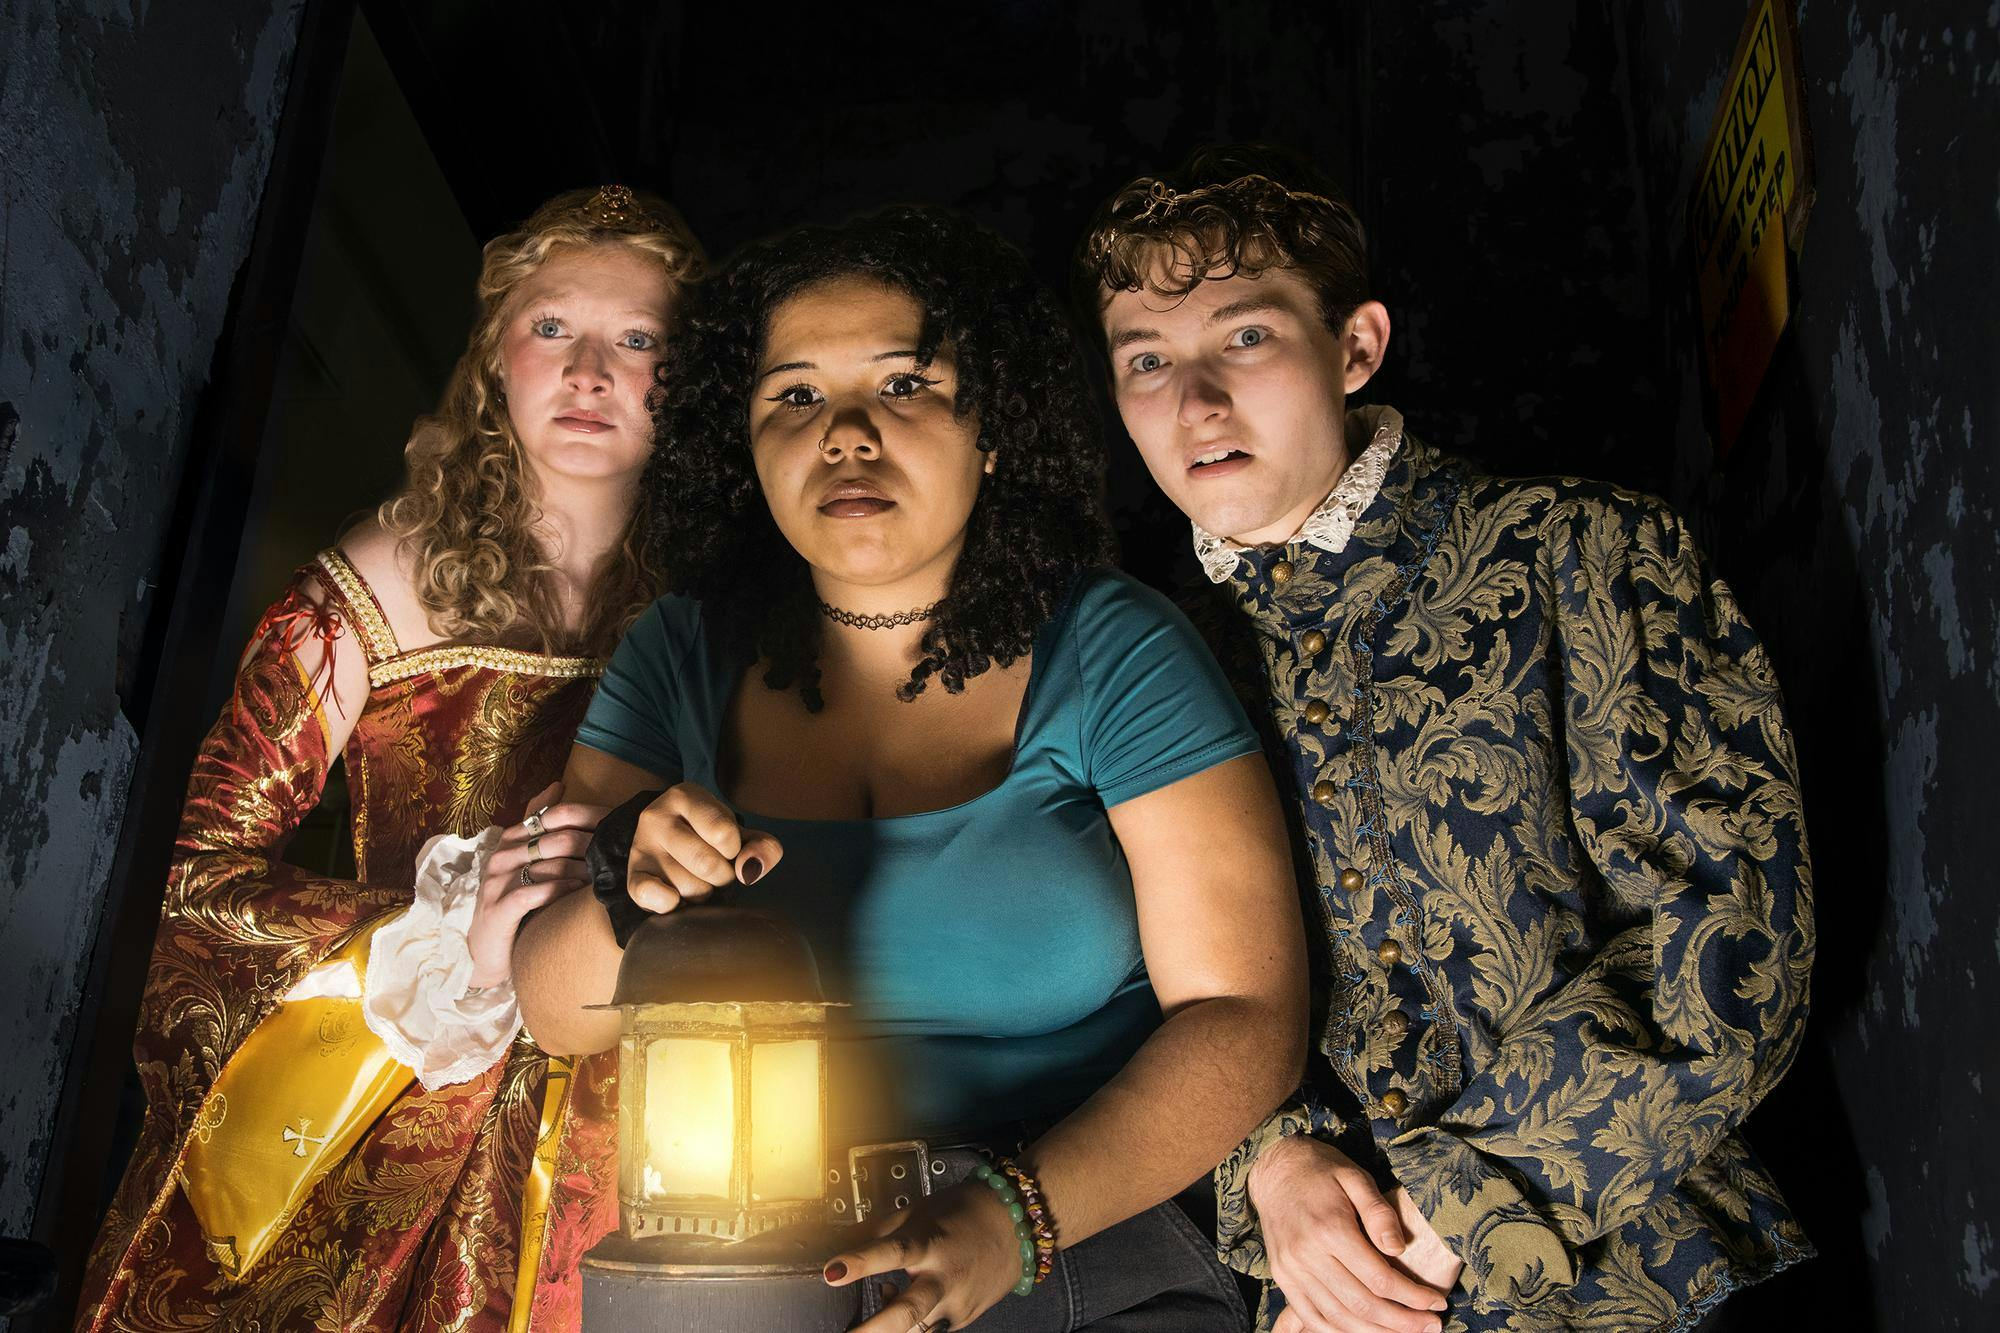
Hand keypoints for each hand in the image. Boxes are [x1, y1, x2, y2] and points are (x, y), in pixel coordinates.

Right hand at [469, 781, 606, 988]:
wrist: (487, 950)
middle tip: (615, 850)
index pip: (546, 819)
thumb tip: (559, 784)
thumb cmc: (514, 902)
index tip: (609, 826)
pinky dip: (559, 889)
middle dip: (586, 845)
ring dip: (579, 868)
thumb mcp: (526, 860)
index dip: (580, 820)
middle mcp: (500, 858)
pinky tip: (578, 890)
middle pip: (550, 840)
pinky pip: (533, 892)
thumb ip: (539, 824)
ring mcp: (496, 884)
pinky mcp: (498, 909)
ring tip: (604, 872)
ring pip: (545, 865)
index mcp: (509, 842)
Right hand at [628, 782, 783, 912]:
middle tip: (716, 870)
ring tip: (696, 878)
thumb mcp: (740, 834)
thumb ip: (762, 847)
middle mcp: (657, 816)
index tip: (728, 848)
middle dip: (722, 876)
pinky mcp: (632, 875)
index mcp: (686, 796)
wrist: (668, 846)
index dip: (734, 850)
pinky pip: (652, 897)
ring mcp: (641, 846)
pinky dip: (672, 906)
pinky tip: (677, 897)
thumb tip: (750, 870)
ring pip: (688, 887)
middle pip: (707, 864)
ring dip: (702, 893)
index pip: (723, 832)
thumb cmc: (710, 838)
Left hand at [823, 1181, 1026, 1330]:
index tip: (832, 1271)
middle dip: (875, 1330)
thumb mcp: (914, 1212)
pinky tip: (914, 1298)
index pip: (890, 1251)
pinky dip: (915, 1322)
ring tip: (883, 1296)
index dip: (859, 1262)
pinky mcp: (964, 1318)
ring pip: (917, 1328)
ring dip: (892, 1324)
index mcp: (928, 1242)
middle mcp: (944, 1276)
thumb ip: (873, 1231)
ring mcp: (957, 1302)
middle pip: (908, 1311)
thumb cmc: (963, 1213)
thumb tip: (833, 1242)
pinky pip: (931, 1328)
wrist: (1015, 1225)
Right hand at [1249, 1137, 1450, 1332]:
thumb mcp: (1356, 1177)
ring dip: (1376, 1332)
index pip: (1380, 1279)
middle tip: (1431, 1326)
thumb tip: (1398, 1248)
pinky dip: (1339, 1332)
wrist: (1275, 1169)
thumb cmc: (1322, 1171)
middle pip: (1362, 1305)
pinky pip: (1311, 1317)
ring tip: (1405, 1331)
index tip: (1437, 1303)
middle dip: (1402, 1322)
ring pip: (1339, 1318)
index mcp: (1330, 1229)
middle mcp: (1308, 1255)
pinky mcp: (1283, 1277)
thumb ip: (1379, 1212)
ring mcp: (1292, 1270)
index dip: (1413, 1297)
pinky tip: (1365, 1331)